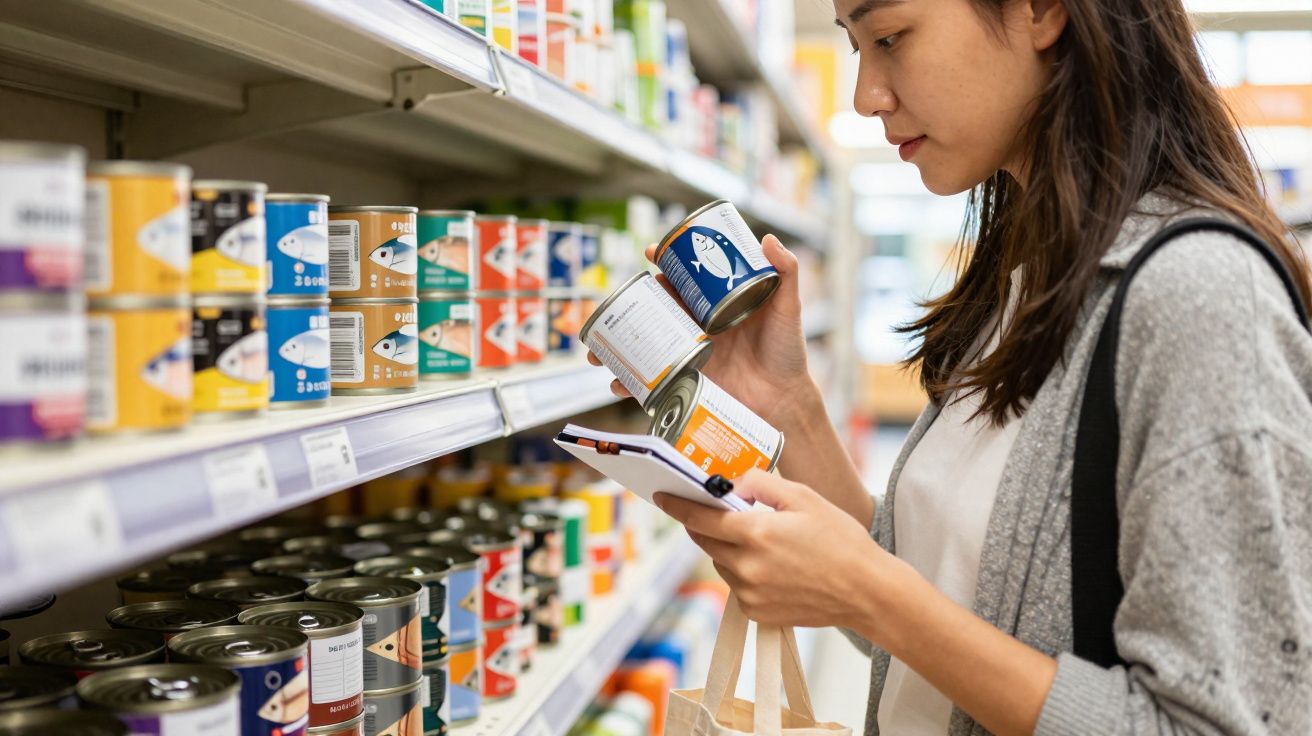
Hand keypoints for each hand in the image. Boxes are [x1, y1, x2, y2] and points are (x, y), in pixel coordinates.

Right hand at [588, 235, 817, 429]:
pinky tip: (617, 383)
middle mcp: (696, 328)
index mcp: (714, 306)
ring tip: (596, 351)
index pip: (683, 279)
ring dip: (616, 347)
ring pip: (645, 345)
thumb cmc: (788, 353)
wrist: (785, 400)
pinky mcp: (686, 382)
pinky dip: (630, 384)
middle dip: (627, 305)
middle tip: (610, 304)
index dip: (665, 264)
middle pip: (655, 310)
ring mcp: (688, 355)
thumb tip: (769, 239)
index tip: (651, 252)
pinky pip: (652, 382)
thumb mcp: (787, 310)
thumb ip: (785, 275)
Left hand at [656, 470, 889, 629]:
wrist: (867, 591)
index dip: (677, 505)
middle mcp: (747, 566)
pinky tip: (774, 567)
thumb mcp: (804, 497)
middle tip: (721, 512)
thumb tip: (731, 483)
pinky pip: (737, 585)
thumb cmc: (840, 540)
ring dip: (728, 548)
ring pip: (721, 563)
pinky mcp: (757, 613)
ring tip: (765, 542)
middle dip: (706, 524)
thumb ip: (761, 484)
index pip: (700, 517)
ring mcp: (750, 593)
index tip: (662, 496)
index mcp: (756, 533)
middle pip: (705, 540)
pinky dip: (744, 572)